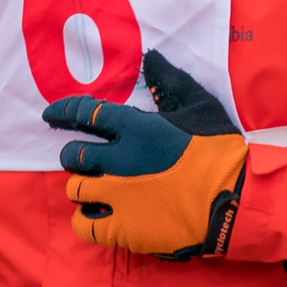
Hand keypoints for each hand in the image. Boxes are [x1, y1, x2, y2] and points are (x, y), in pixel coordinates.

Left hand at [44, 52, 248, 258]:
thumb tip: (152, 58)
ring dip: (82, 187)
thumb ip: (170, 82)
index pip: (85, 114)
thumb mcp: (200, 106)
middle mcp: (119, 161)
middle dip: (73, 156)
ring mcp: (117, 197)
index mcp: (136, 129)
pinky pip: (84, 225)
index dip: (63, 112)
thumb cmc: (221, 152)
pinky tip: (98, 216)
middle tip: (84, 160)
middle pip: (73, 156)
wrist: (236, 202)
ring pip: (75, 190)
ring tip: (95, 190)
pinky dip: (86, 219)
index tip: (51, 115)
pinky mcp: (122, 228)